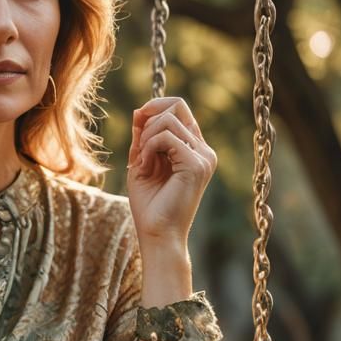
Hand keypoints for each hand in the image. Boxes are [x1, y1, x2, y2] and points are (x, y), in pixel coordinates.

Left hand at [127, 96, 216, 245]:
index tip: (137, 121)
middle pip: (177, 106)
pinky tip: (144, 167)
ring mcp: (203, 156)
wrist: (157, 234)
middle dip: (149, 117)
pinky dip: (148, 148)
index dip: (154, 107)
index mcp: (193, 149)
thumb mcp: (141, 162)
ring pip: (168, 120)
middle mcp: (203, 150)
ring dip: (145, 138)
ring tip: (141, 162)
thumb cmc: (149, 205)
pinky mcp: (196, 164)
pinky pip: (165, 137)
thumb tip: (140, 109)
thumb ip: (142, 137)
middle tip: (137, 145)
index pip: (179, 109)